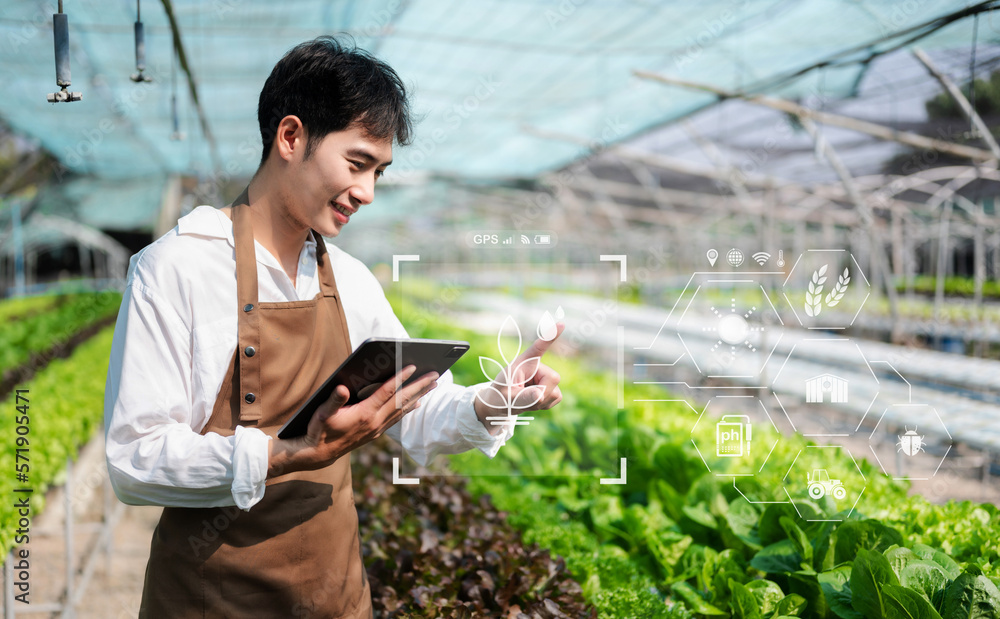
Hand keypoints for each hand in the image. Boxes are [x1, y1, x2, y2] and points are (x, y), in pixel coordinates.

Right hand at [268, 365, 438, 475]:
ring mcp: (376, 429)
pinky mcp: (375, 433)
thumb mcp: (322, 413)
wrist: (318, 454)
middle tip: (435, 374)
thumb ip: (333, 400)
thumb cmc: (318, 430)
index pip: (386, 393)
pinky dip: (408, 409)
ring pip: (402, 409)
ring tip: (432, 384)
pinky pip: (397, 418)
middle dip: (419, 386)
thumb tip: (342, 388)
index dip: (400, 378)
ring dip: (418, 396)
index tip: (413, 366)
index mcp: (364, 414)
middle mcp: (374, 422)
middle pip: (401, 400)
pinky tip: (416, 403)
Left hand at [474, 323, 563, 431]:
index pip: (538, 348)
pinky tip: (534, 402)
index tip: (561, 324)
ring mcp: (546, 376)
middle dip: (541, 394)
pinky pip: (556, 398)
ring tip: (526, 400)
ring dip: (541, 402)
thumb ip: (522, 397)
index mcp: (523, 363)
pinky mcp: (552, 387)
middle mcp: (537, 366)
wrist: (502, 404)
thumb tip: (540, 395)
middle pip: (553, 378)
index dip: (550, 336)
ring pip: (555, 392)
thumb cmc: (500, 396)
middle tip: (523, 398)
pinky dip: (545, 405)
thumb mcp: (506, 398)